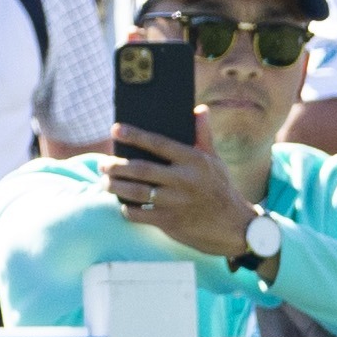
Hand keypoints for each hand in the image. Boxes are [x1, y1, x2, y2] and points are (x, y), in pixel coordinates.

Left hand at [106, 123, 259, 262]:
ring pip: (135, 192)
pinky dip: (127, 209)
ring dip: (115, 187)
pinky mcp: (170, 223)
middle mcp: (184, 180)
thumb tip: (199, 109)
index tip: (115, 129)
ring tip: (104, 182)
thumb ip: (203, 135)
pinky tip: (122, 204)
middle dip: (116, 165)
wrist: (233, 227)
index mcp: (193, 161)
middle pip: (140, 169)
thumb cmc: (221, 189)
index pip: (158, 143)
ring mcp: (176, 203)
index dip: (135, 135)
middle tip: (103, 164)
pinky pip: (139, 215)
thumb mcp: (214, 161)